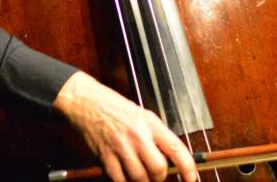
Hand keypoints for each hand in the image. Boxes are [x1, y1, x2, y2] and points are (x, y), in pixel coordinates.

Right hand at [53, 71, 198, 181]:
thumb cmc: (113, 107)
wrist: (85, 102)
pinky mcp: (105, 157)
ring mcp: (120, 147)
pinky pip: (120, 181)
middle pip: (158, 169)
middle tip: (155, 175)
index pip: (176, 148)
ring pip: (139, 178)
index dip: (188, 167)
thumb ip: (155, 135)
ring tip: (139, 175)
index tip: (191, 179)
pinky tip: (123, 176)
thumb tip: (170, 158)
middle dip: (159, 178)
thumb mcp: (141, 115)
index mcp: (150, 123)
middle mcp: (137, 135)